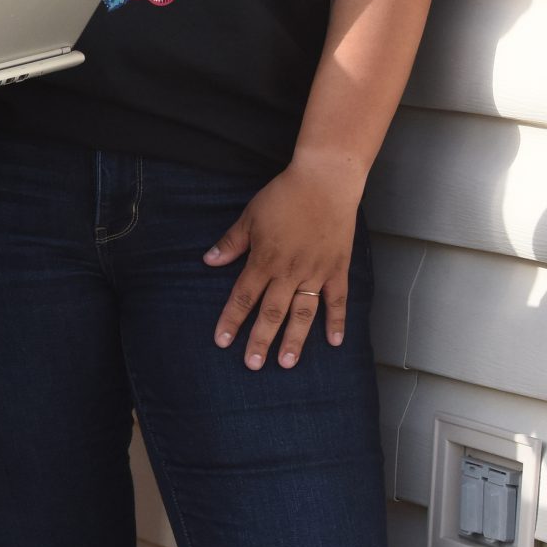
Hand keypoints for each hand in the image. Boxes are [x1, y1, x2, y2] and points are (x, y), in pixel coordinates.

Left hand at [204, 153, 363, 368]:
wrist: (325, 182)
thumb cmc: (283, 196)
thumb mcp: (249, 217)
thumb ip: (231, 243)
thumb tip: (208, 262)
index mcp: (265, 260)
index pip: (244, 297)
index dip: (231, 320)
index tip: (222, 341)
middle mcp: (290, 272)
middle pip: (272, 313)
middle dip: (260, 340)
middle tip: (252, 365)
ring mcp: (316, 273)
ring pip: (303, 313)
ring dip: (295, 340)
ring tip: (286, 363)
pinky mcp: (338, 269)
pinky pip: (337, 301)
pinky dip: (336, 322)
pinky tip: (335, 342)